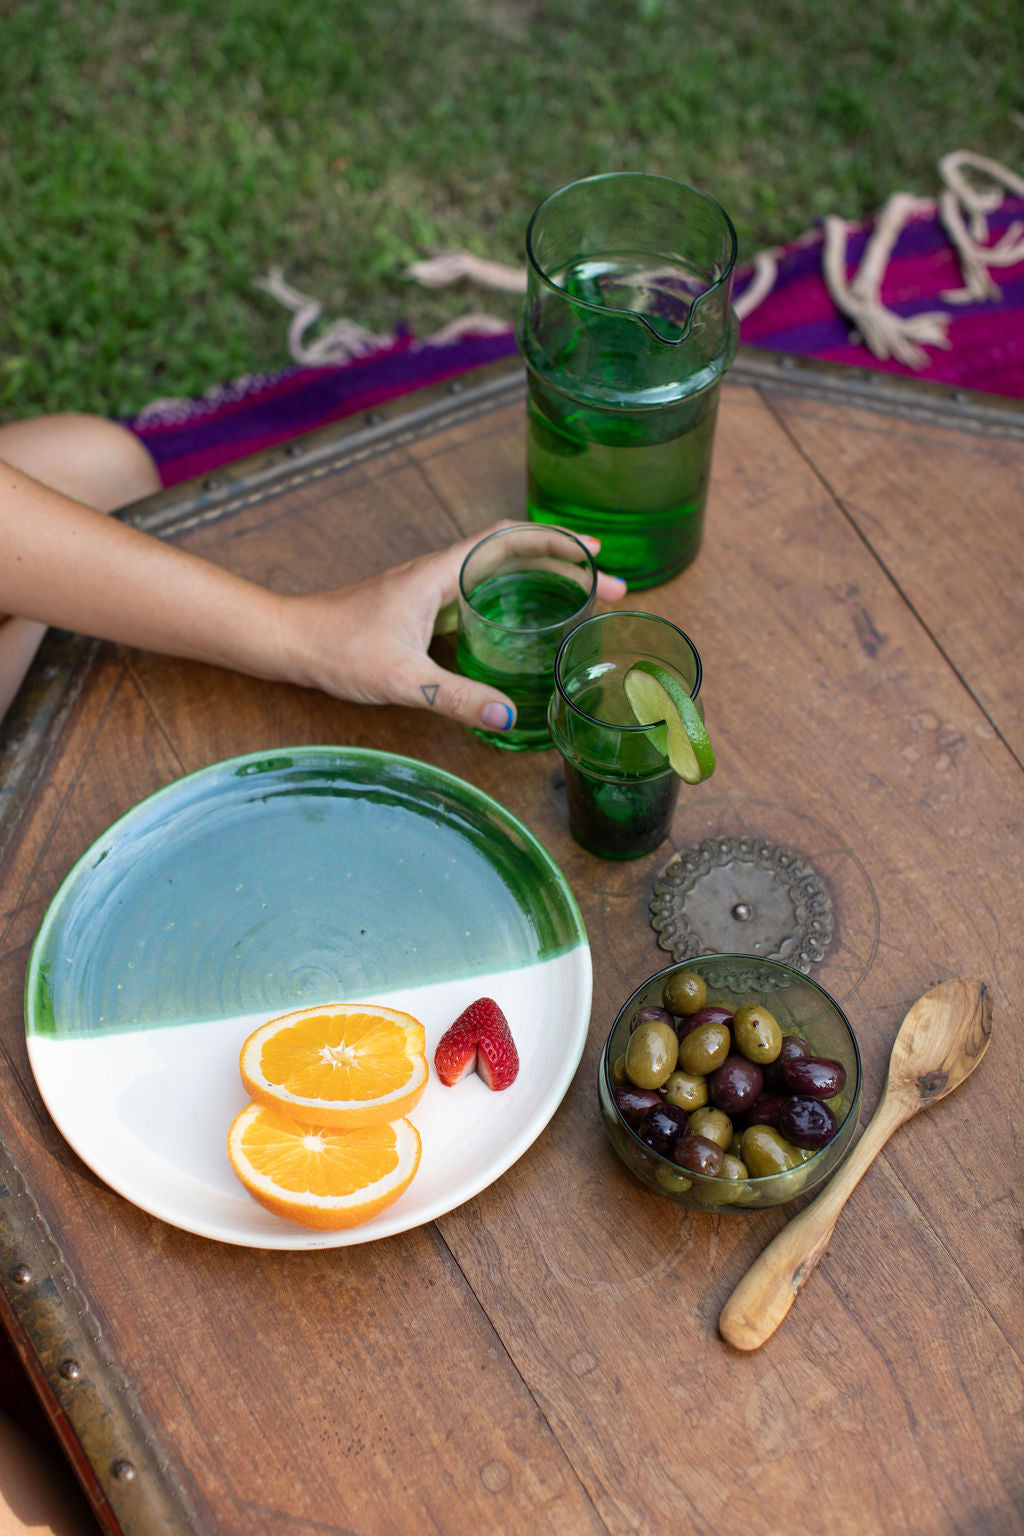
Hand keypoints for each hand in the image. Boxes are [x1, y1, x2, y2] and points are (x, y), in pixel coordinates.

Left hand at [278, 521, 627, 731]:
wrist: (289, 642)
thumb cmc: (336, 649)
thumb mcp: (402, 678)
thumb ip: (455, 697)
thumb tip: (508, 714)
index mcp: (440, 575)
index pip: (509, 541)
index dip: (557, 543)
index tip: (597, 555)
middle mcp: (439, 574)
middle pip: (515, 554)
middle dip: (566, 565)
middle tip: (610, 588)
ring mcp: (430, 591)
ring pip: (499, 573)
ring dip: (542, 581)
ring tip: (582, 601)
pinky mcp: (421, 611)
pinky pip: (480, 595)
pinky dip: (514, 601)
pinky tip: (526, 628)